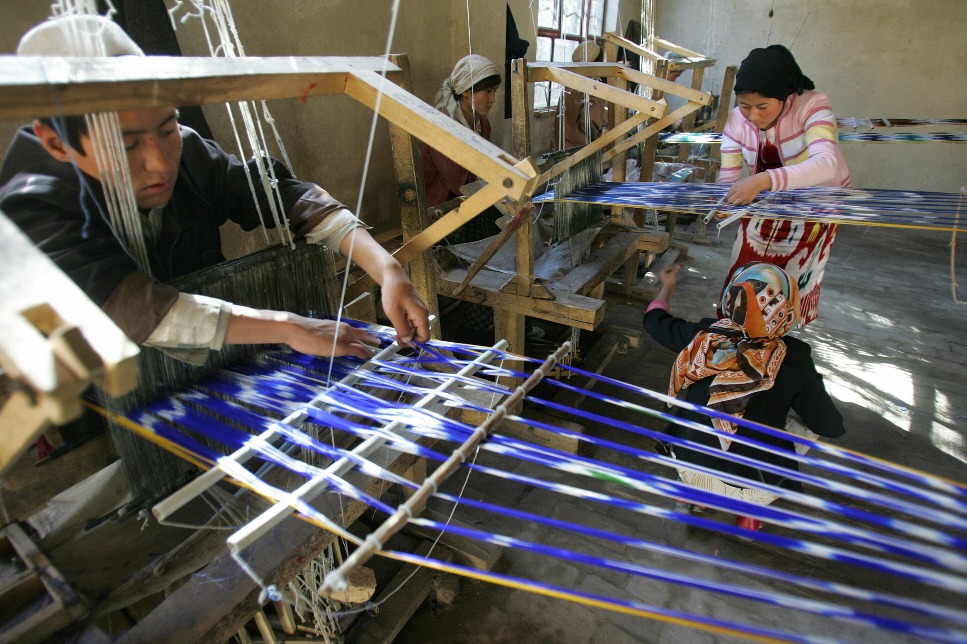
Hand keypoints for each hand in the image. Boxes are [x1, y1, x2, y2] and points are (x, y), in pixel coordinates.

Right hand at [225, 307, 380, 358]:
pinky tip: (370, 359)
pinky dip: (365, 355)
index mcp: (338, 326)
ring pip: (363, 344)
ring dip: (370, 351)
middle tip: (381, 345)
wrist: (297, 328)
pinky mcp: (341, 346)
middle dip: (373, 341)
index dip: (365, 336)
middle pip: (363, 336)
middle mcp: (344, 329)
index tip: (371, 339)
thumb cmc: (303, 332)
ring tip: (377, 356)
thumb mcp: (318, 333)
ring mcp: (344, 337)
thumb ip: (326, 337)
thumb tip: (326, 343)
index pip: (356, 331)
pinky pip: (358, 351)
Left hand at [337, 229, 430, 344]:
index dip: (413, 342)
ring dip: (404, 330)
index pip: (425, 337)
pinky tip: (395, 319)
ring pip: (414, 328)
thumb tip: (407, 341)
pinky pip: (411, 321)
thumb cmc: (393, 291)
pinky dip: (403, 324)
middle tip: (394, 335)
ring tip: (393, 324)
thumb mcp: (394, 313)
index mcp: (421, 315)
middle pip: (419, 334)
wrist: (392, 275)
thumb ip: (402, 328)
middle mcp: (422, 314)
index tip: (400, 340)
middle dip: (408, 337)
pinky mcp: (413, 309)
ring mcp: (418, 311)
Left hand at [656, 263, 680, 303]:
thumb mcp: (673, 273)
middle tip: (675, 274)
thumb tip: (679, 264)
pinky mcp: (665, 282)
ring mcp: (663, 279)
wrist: (668, 288)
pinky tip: (673, 281)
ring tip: (674, 278)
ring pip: (669, 275)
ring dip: (672, 275)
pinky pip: (669, 279)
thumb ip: (676, 269)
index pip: (668, 268)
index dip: (673, 269)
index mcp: (662, 272)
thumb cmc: (670, 280)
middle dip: (673, 272)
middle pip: (669, 271)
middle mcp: (661, 275)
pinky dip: (672, 279)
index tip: (676, 271)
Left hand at [724, 172, 771, 206]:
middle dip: (730, 201)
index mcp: (735, 188)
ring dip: (735, 202)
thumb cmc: (748, 181)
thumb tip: (728, 195)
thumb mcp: (738, 182)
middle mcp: (739, 193)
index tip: (728, 198)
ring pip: (735, 204)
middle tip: (732, 199)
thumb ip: (733, 188)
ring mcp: (744, 197)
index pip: (727, 196)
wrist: (758, 182)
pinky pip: (742, 204)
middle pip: (730, 201)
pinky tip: (743, 199)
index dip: (727, 197)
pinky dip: (741, 203)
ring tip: (737, 200)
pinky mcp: (748, 200)